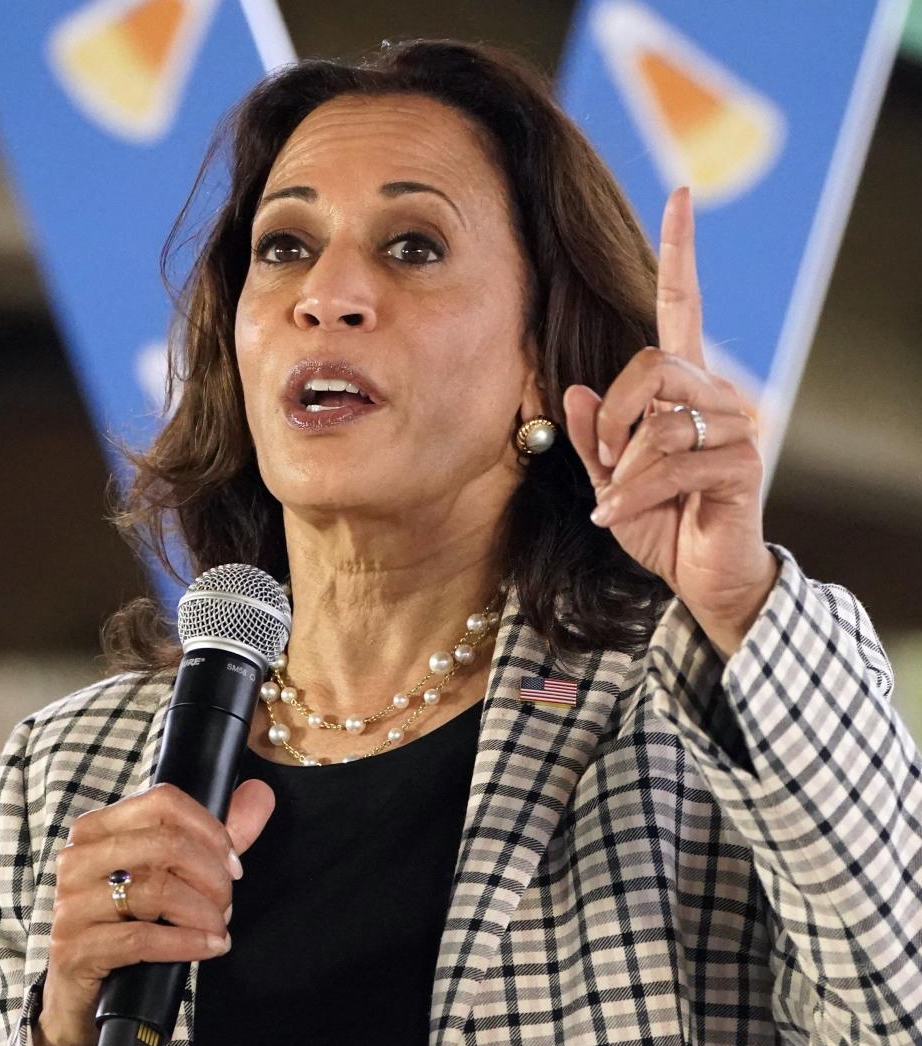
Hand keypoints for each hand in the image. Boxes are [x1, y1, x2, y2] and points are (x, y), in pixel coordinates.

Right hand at [43, 779, 274, 1045]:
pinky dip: (187, 943)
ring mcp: (71, 903)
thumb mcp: (175, 876)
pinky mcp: (74, 948)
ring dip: (204, 913)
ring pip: (157, 890)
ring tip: (218, 929)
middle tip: (226, 905)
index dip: (211, 831)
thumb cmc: (130, 924)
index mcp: (98, 829)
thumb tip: (260, 794)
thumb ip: (218, 836)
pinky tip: (209, 947)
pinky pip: (142, 938)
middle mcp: (78, 858)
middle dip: (212, 878)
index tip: (233, 866)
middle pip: (166, 844)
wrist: (84, 995)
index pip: (163, 802)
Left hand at [563, 187, 777, 657]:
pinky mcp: (741, 466)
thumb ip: (592, 436)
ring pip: (661, 418)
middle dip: (613, 414)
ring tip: (614, 501)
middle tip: (600, 460)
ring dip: (622, 467)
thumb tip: (575, 391)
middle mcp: (717, 397)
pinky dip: (632, 495)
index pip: (684, 307)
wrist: (703, 580)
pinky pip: (671, 464)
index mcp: (684, 389)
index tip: (680, 194)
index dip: (681, 252)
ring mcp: (736, 429)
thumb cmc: (660, 526)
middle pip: (655, 362)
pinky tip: (615, 518)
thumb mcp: (609, 479)